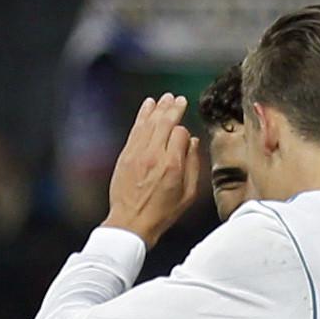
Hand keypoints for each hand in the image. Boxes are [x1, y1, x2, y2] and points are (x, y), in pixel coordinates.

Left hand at [103, 93, 200, 246]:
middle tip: (179, 99)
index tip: (186, 136)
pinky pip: (135, 129)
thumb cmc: (162, 212)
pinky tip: (148, 106)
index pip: (181, 134)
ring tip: (165, 97)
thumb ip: (193, 166)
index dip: (185, 132)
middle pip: (165, 122)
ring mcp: (138, 153)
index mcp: (173, 165)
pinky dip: (142, 115)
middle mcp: (154, 155)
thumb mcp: (188, 194)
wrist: (131, 221)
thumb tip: (193, 144)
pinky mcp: (126, 154)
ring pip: (149, 122)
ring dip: (158, 108)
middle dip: (173, 108)